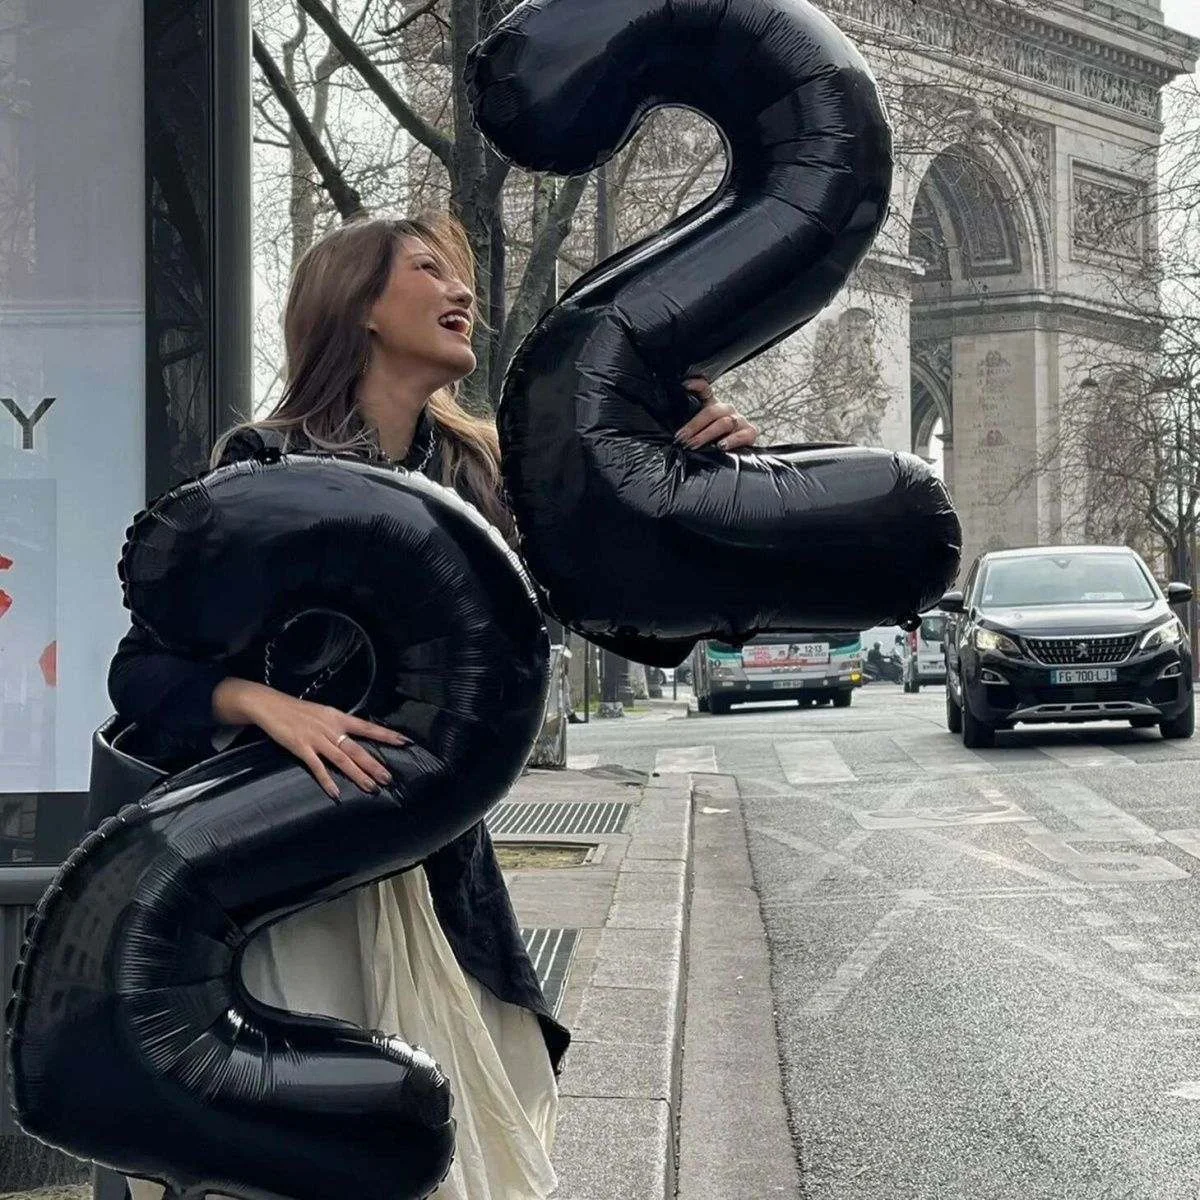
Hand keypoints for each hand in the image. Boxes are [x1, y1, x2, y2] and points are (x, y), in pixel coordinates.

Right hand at [212, 678, 407, 799]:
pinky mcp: (301, 748)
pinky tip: (336, 793)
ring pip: (342, 760)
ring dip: (358, 775)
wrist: (270, 704)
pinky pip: (317, 767)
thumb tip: (355, 736)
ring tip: (371, 787)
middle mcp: (331, 728)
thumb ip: (339, 725)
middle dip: (374, 765)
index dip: (385, 735)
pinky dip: (327, 781)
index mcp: (338, 717)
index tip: (404, 741)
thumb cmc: (298, 710)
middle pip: (357, 749)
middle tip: (389, 778)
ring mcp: (316, 739)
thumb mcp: (323, 713)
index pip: (367, 727)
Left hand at [673, 377, 758, 451]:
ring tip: (694, 444)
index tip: (684, 385)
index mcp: (715, 407)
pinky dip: (731, 440)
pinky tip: (721, 446)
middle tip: (682, 438)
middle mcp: (727, 410)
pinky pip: (741, 435)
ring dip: (706, 435)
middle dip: (694, 426)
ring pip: (723, 423)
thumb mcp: (703, 433)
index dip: (696, 385)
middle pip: (711, 412)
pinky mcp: (750, 433)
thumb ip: (693, 429)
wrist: (741, 451)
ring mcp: (740, 420)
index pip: (706, 391)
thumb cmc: (718, 441)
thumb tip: (678, 435)